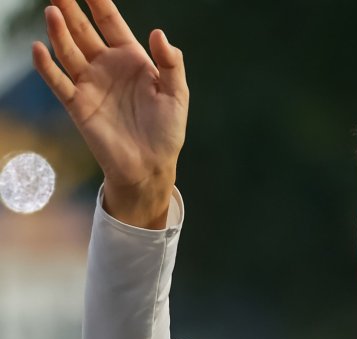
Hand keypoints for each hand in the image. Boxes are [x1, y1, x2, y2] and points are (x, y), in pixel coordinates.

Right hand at [32, 0, 187, 227]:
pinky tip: (40, 48)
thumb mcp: (177, 94)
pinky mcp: (77, 104)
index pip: (110, 22)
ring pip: (68, 51)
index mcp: (131, 58)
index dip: (98, 1)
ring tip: (52, 12)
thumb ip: (171, 63)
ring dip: (59, 32)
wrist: (150, 165)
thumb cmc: (166, 130)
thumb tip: (158, 34)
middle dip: (70, 9)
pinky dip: (47, 66)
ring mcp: (89, 83)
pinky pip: (59, 81)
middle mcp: (106, 66)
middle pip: (83, 30)